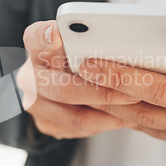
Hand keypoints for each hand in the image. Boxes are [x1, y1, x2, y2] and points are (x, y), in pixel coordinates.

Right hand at [17, 21, 139, 139]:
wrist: (58, 75)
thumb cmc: (74, 53)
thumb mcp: (78, 39)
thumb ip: (88, 38)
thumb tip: (117, 39)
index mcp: (35, 46)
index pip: (35, 38)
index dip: (45, 38)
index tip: (58, 36)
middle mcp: (29, 75)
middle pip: (62, 89)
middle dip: (102, 93)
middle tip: (132, 93)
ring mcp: (34, 102)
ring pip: (75, 116)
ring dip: (110, 114)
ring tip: (135, 108)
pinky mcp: (45, 122)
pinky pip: (79, 129)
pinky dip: (104, 124)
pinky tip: (124, 116)